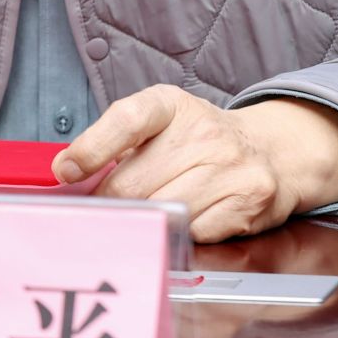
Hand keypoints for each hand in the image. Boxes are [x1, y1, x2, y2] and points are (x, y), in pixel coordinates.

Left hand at [51, 86, 337, 242]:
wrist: (270, 151)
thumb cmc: (199, 140)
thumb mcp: (159, 122)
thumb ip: (115, 141)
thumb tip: (67, 174)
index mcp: (171, 104)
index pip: (127, 120)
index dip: (92, 148)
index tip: (67, 171)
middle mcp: (203, 131)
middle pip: (134, 183)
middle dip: (110, 203)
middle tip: (103, 210)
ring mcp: (228, 166)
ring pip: (160, 212)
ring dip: (144, 221)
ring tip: (147, 214)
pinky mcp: (246, 201)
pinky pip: (191, 233)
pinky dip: (178, 233)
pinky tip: (184, 219)